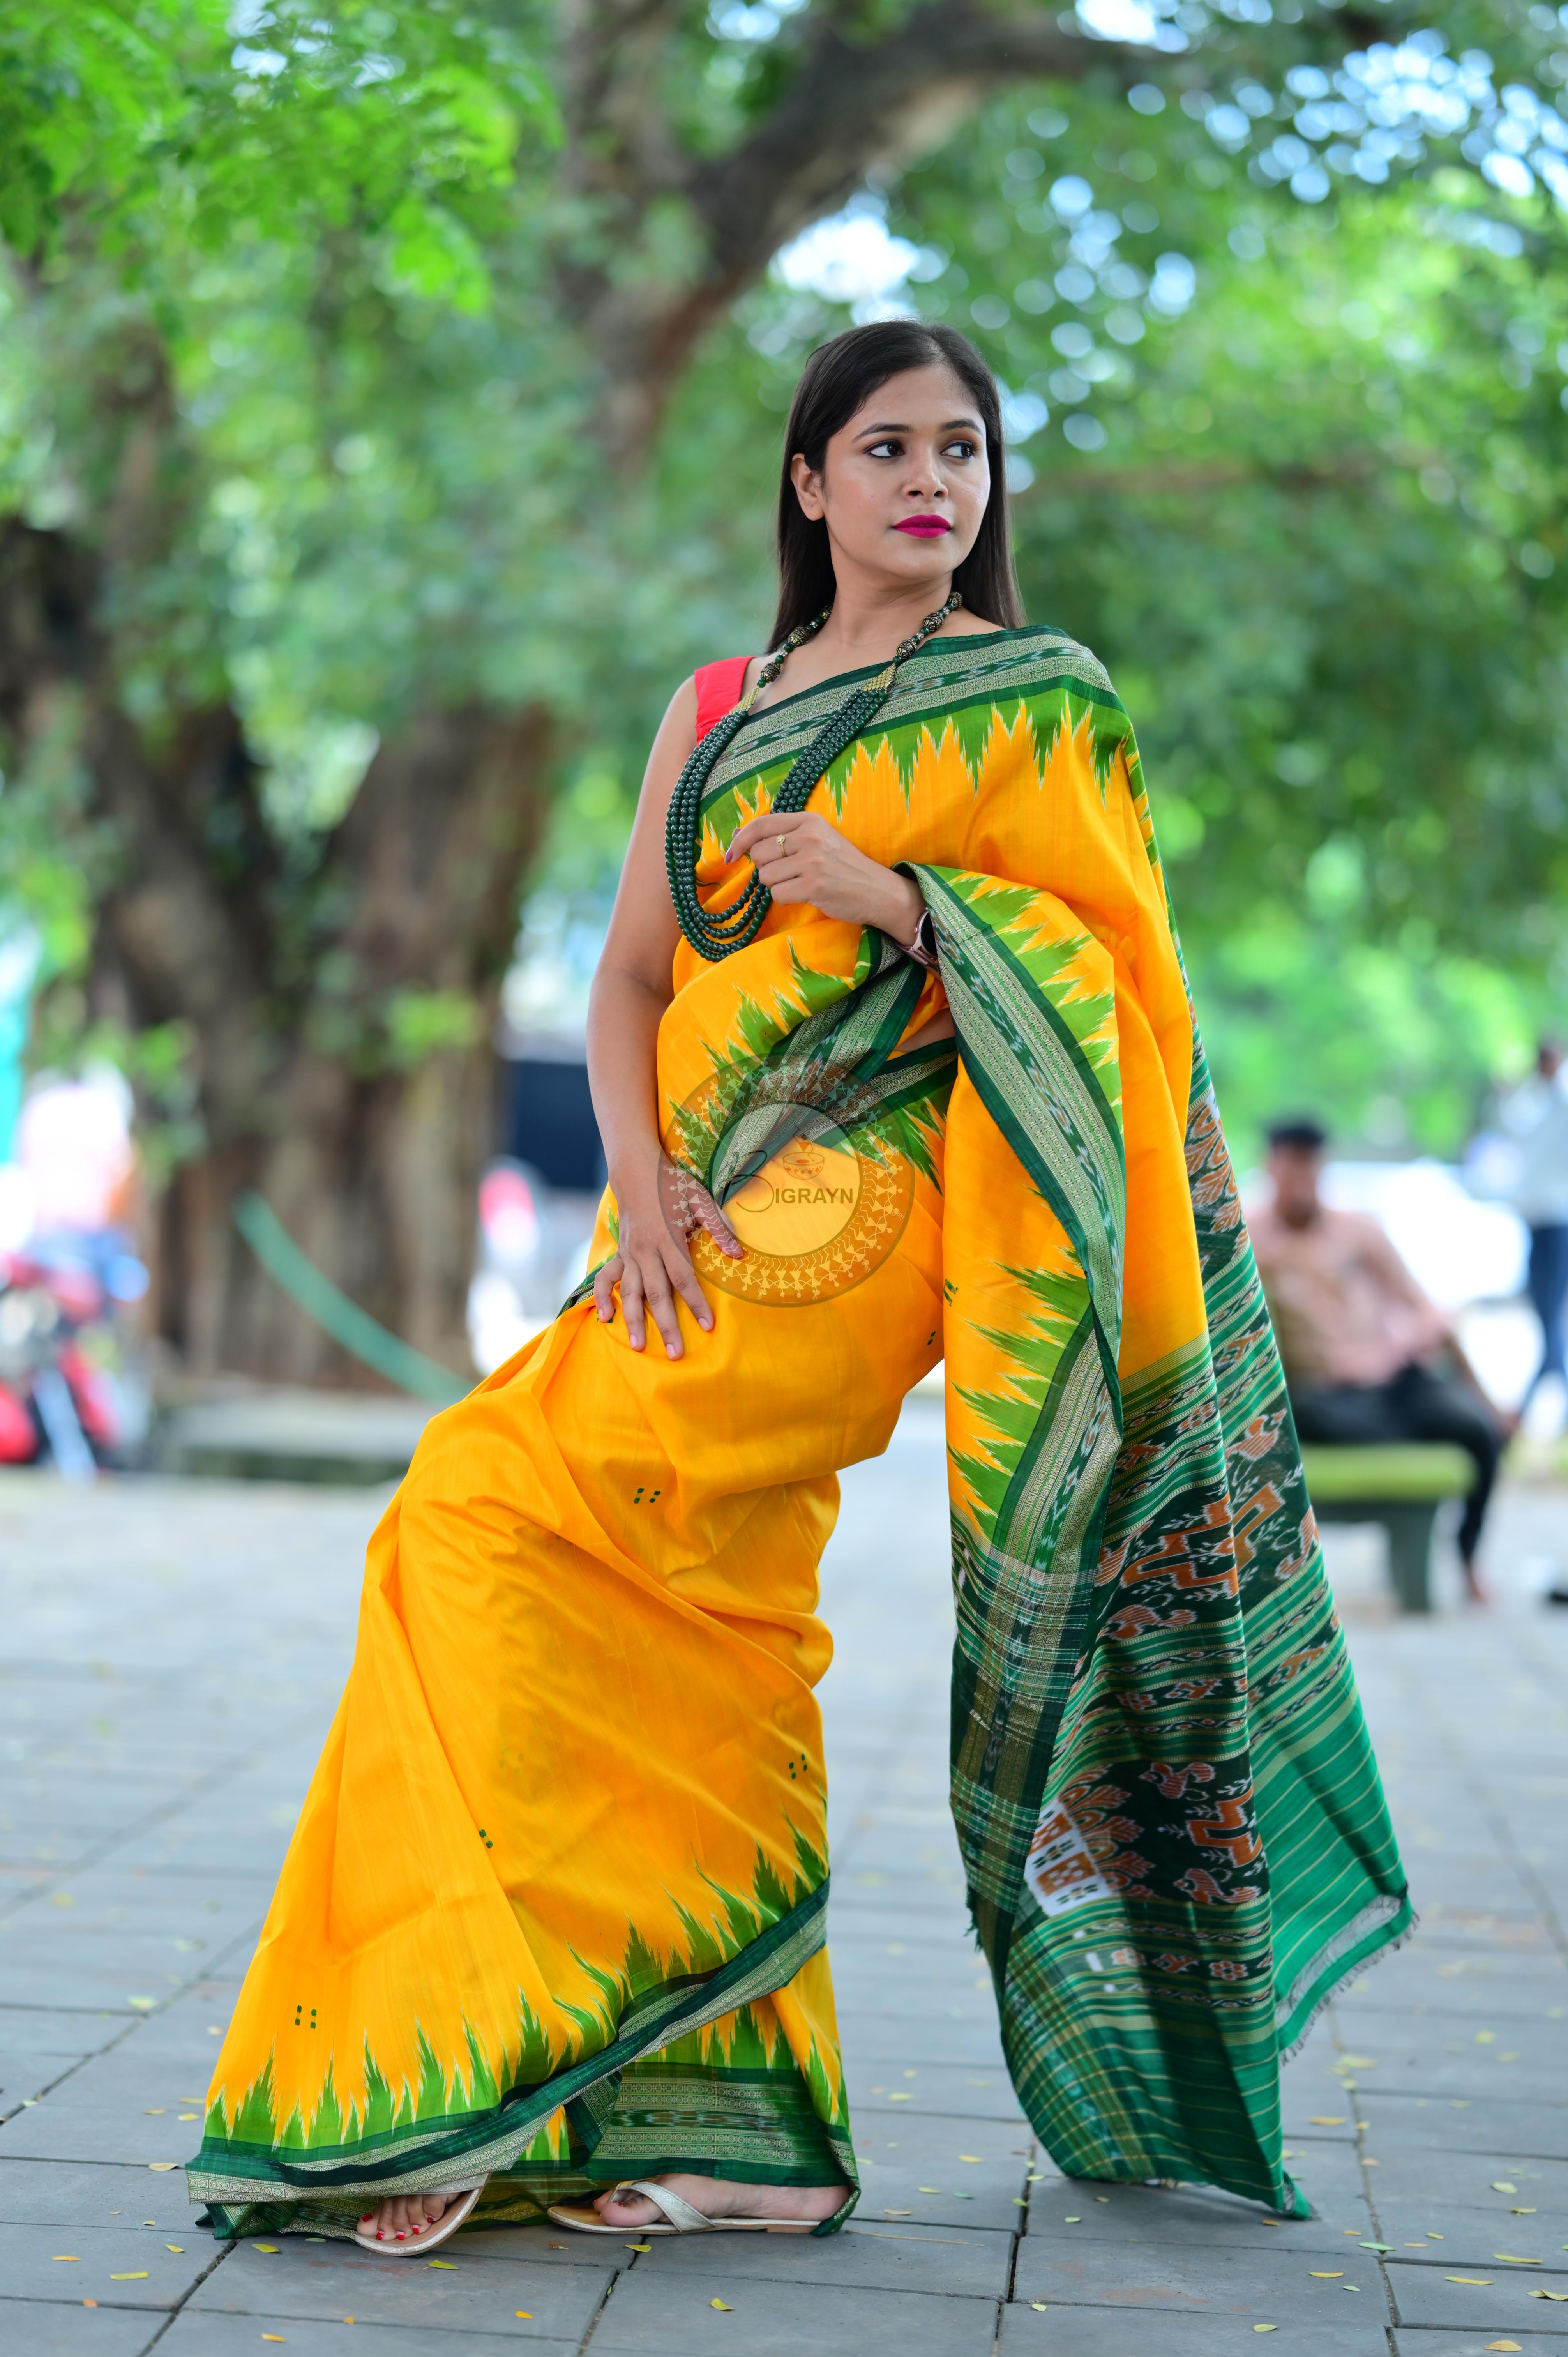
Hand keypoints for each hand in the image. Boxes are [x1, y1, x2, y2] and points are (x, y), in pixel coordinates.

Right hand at [593, 1154, 742, 1358]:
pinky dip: (601, 1298)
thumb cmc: (672, 1185)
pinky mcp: (618, 1254)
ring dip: (633, 1321)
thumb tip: (738, 1253)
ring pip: (629, 1292)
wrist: (635, 1170)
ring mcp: (629, 1254)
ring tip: (639, 1347)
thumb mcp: (700, 1199)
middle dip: (666, 1325)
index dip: (696, 1303)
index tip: (707, 1326)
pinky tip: (605, 1318)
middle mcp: (645, 1250)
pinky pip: (605, 1279)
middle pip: (657, 1294)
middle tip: (675, 1354)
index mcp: (667, 1238)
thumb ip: (718, 1226)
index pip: (684, 1278)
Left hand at [726, 810, 923, 940]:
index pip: (761, 825)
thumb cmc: (844, 867)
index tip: (731, 855)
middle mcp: (810, 837)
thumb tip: (737, 833)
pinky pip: (778, 895)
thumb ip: (781, 835)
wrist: (878, 890)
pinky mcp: (814, 885)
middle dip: (766, 868)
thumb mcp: (817, 840)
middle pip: (759, 853)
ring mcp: (812, 861)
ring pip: (766, 876)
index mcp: (809, 821)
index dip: (740, 840)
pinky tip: (805, 895)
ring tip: (800, 884)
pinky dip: (786, 899)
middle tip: (789, 874)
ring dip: (777, 885)